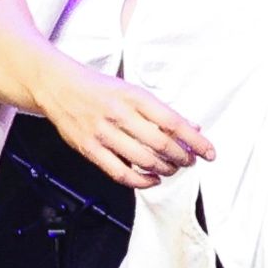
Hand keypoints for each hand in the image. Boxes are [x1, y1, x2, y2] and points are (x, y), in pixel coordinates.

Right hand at [54, 69, 216, 190]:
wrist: (58, 86)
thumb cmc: (99, 88)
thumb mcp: (132, 90)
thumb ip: (160, 111)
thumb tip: (192, 127)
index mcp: (134, 96)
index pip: (173, 122)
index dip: (195, 141)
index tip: (209, 152)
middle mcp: (119, 114)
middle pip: (161, 144)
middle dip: (182, 157)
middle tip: (190, 161)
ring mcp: (103, 133)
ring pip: (143, 160)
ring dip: (165, 169)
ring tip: (173, 168)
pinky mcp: (89, 149)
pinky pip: (120, 173)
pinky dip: (140, 181)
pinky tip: (152, 179)